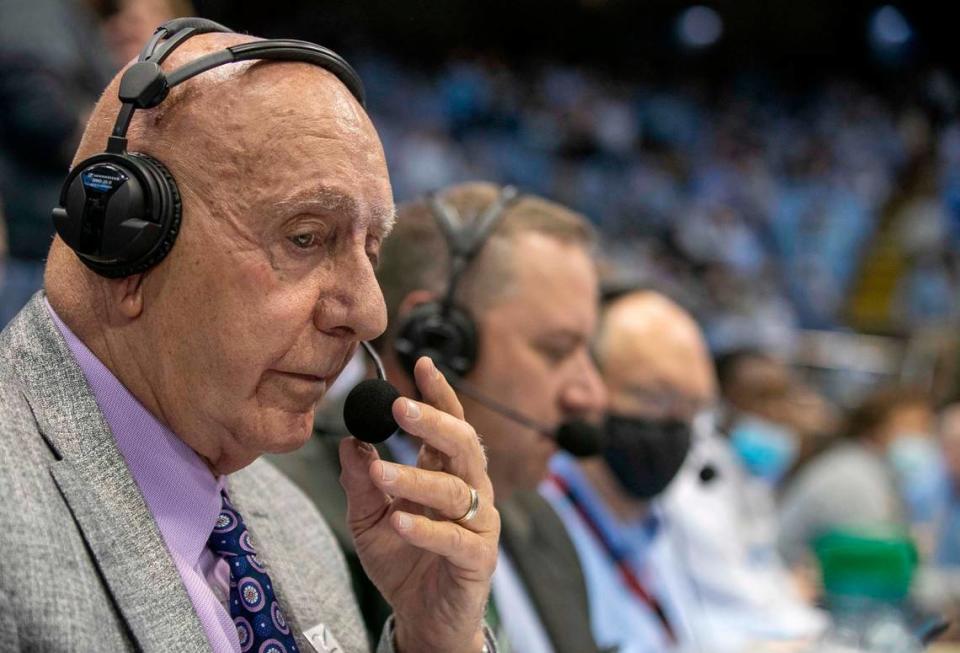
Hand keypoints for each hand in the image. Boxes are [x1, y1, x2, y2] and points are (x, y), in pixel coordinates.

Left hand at [339, 356, 499, 652]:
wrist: (422, 619)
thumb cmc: (403, 562)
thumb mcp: (368, 519)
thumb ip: (361, 481)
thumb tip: (349, 440)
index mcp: (448, 474)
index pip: (450, 424)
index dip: (440, 394)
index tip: (420, 364)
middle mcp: (470, 492)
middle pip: (463, 445)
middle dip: (433, 421)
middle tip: (401, 406)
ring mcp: (478, 525)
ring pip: (455, 490)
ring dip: (415, 479)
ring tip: (379, 473)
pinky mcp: (477, 561)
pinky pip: (454, 540)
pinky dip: (426, 529)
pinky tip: (400, 522)